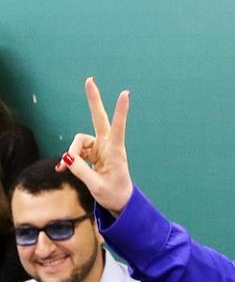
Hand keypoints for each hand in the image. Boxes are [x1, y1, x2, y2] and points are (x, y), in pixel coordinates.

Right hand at [57, 78, 133, 215]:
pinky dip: (69, 159)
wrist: (120, 201)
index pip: (118, 127)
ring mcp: (100, 148)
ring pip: (79, 141)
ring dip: (71, 153)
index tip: (125, 93)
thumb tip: (66, 158)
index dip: (121, 111)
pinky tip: (61, 169)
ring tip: (66, 168)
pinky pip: (75, 151)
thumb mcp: (96, 186)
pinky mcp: (93, 153)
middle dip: (93, 100)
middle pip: (99, 118)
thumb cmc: (114, 194)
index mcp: (116, 152)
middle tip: (89, 80)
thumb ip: (81, 171)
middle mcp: (108, 146)